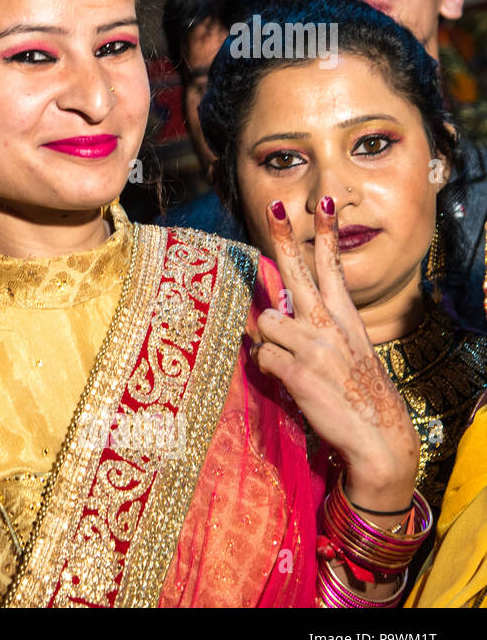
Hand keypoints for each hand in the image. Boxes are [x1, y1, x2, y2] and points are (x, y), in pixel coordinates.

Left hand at [251, 197, 418, 511]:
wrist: (378, 438)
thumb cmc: (357, 396)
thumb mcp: (346, 353)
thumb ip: (316, 329)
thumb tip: (274, 314)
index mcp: (345, 318)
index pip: (332, 267)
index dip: (325, 233)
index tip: (323, 201)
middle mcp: (329, 324)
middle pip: (296, 273)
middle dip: (285, 239)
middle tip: (275, 207)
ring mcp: (313, 345)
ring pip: (265, 323)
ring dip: (270, 343)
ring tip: (293, 365)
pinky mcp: (296, 369)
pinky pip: (261, 357)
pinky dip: (268, 370)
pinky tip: (291, 383)